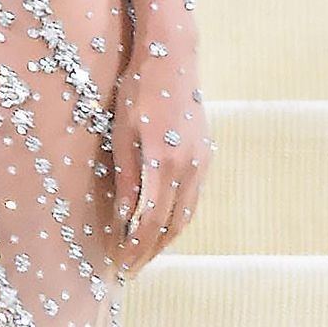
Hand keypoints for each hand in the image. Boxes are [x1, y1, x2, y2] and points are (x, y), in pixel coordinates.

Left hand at [110, 48, 211, 274]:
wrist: (173, 58)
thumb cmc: (138, 92)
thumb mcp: (121, 134)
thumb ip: (126, 179)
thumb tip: (125, 220)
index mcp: (165, 164)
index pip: (150, 223)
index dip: (136, 248)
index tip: (121, 265)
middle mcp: (190, 168)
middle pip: (172, 226)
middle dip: (151, 251)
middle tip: (130, 268)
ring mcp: (203, 163)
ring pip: (187, 215)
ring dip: (166, 238)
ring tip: (143, 252)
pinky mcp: (207, 155)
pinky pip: (193, 198)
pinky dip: (177, 217)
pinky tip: (161, 223)